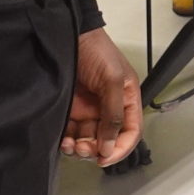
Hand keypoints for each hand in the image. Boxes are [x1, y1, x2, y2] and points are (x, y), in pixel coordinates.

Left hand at [64, 27, 143, 166]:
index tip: (105, 158)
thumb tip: (108, 146)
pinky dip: (68, 142)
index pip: (130, 133)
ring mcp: (89, 111)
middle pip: (107, 141)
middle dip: (96, 150)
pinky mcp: (71, 111)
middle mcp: (109, 109)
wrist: (69, 36)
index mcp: (127, 101)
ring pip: (88, 141)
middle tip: (83, 150)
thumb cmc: (96, 51)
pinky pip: (71, 134)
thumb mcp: (112, 79)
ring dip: (80, 149)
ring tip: (70, 145)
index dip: (120, 149)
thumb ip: (113, 113)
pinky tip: (63, 141)